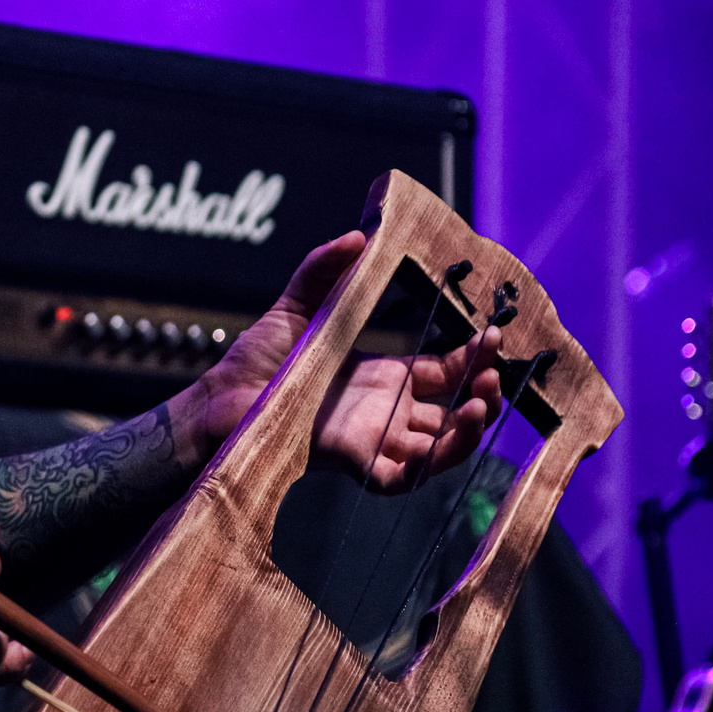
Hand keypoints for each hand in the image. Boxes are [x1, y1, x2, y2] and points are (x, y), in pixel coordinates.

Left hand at [181, 232, 504, 491]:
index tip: (490, 336)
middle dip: (481, 393)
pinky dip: (431, 463)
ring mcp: (372, 441)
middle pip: (451, 413)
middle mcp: (384, 414)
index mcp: (382, 379)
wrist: (219, 400)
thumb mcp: (297, 304)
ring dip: (468, 430)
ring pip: (439, 449)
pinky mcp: (354, 463)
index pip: (443, 374)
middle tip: (494, 372)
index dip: (471, 359)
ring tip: (482, 402)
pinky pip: (403, 478)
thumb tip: (360, 233)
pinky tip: (448, 435)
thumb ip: (326, 268)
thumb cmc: (255, 360)